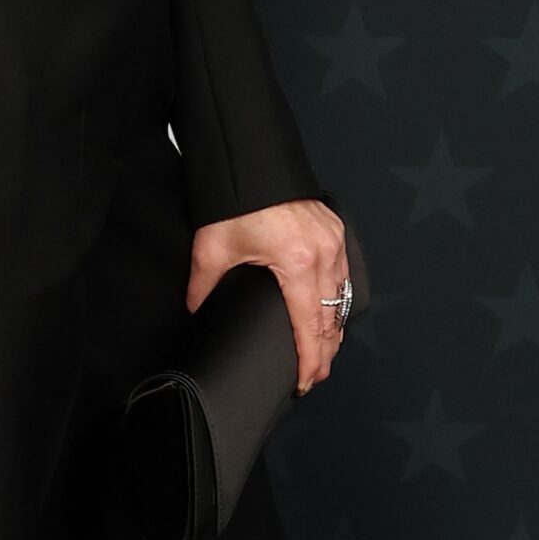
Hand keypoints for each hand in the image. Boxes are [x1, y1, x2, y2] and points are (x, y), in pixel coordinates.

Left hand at [186, 199, 349, 395]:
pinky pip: (343, 274)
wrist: (250, 157)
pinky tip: (328, 311)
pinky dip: (338, 298)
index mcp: (296, 263)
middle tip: (313, 376)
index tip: (304, 382)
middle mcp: (323, 253)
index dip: (308, 361)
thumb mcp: (212, 247)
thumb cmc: (235, 198)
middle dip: (324, 354)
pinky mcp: (334, 229)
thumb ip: (203, 287)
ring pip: (342, 298)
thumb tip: (196, 312)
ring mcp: (333, 240)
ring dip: (333, 328)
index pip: (309, 327)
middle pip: (331, 319)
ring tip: (321, 352)